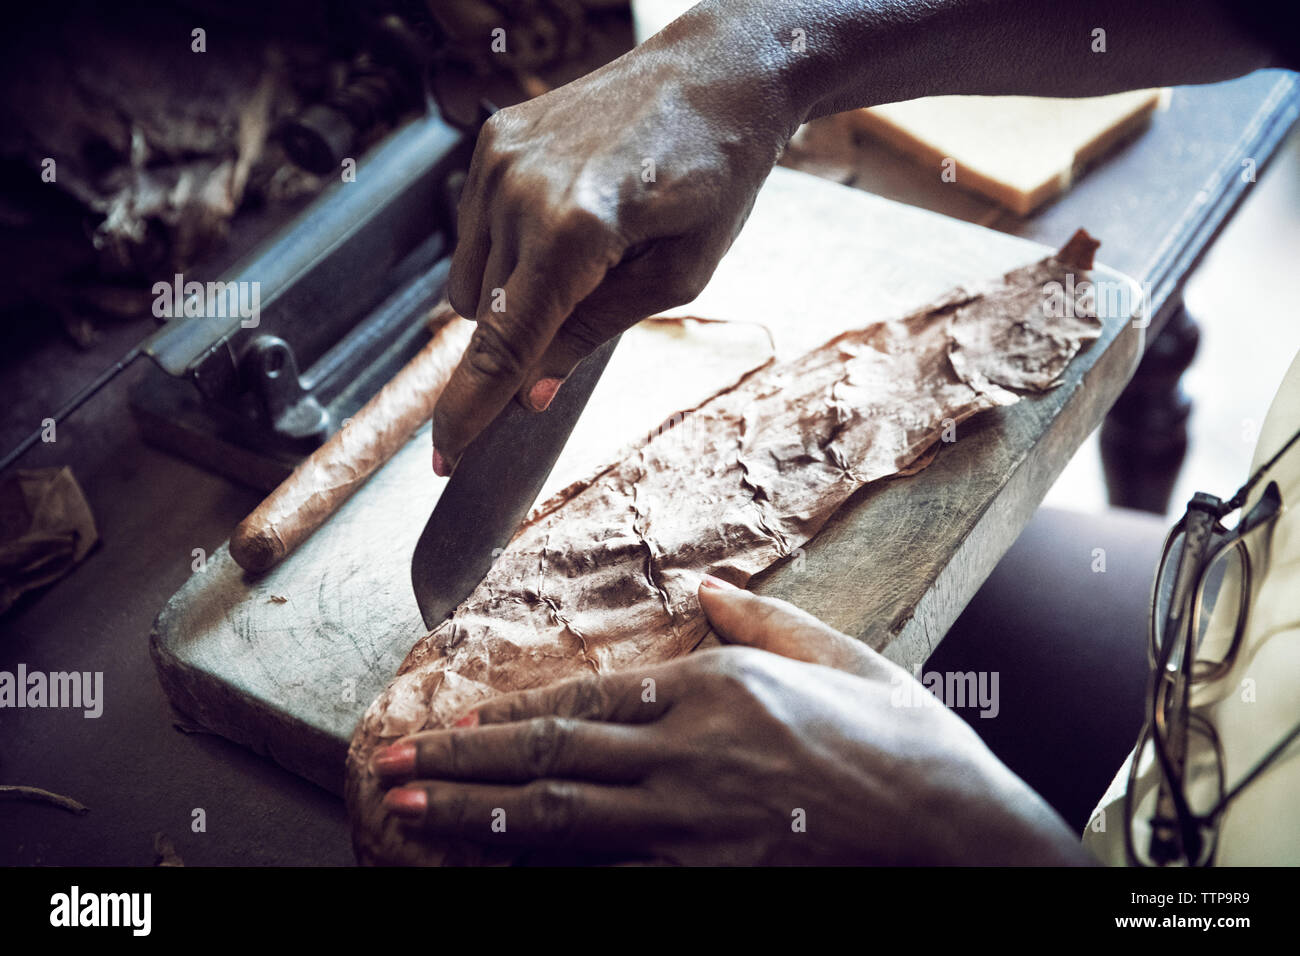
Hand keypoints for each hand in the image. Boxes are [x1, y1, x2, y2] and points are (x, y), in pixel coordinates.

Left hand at [370, 579, 1091, 864]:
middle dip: (460, 764)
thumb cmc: (906, 745)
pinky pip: (609, 875)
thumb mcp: (840, 654)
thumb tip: (702, 592)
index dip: (505, 716)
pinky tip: (498, 869)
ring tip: (412, 812)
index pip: (584, 702)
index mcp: (715, 688)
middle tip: (390, 767)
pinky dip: (548, 871)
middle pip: (550, 761)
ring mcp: (694, 825)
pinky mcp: (708, 878)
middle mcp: (689, 753)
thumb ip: (759, 619)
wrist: (959, 836)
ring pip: (560, 822)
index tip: (451, 722)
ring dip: (477, 817)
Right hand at [430, 10, 798, 474]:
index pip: (503, 343)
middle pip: (481, 319)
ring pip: (466, 282)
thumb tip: (531, 395)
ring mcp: (498, 159)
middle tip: (590, 305)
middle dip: (520, 340)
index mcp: (577, 228)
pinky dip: (507, 251)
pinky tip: (566, 220)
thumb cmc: (716, 175)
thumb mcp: (677, 276)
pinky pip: (472, 233)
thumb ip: (594, 334)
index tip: (444, 460)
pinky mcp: (491, 140)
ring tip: (588, 250)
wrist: (715, 75)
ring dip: (510, 296)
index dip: (470, 411)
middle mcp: (520, 189)